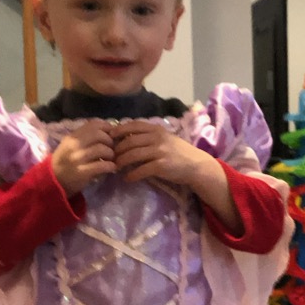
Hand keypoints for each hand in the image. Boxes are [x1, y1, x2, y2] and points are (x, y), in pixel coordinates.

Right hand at [50, 120, 115, 194]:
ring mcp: (78, 158)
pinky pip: (102, 165)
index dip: (107, 127)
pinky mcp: (83, 172)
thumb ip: (86, 136)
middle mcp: (74, 145)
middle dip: (110, 141)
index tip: (112, 134)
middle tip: (112, 148)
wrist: (54, 180)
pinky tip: (111, 168)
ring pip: (102, 149)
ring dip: (111, 154)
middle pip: (100, 135)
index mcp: (73, 136)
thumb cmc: (66, 161)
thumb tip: (108, 130)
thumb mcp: (71, 144)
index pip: (94, 124)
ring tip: (110, 159)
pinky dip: (110, 166)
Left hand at [113, 121, 242, 232]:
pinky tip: (127, 178)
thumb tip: (127, 137)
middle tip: (110, 157)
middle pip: (129, 142)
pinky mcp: (161, 166)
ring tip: (116, 167)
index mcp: (157, 129)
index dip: (118, 130)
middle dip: (117, 150)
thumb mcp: (165, 138)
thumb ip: (149, 136)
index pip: (133, 125)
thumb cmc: (178, 152)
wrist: (196, 165)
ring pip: (132, 155)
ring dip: (121, 162)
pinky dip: (131, 175)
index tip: (109, 137)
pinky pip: (141, 170)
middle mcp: (157, 138)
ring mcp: (159, 152)